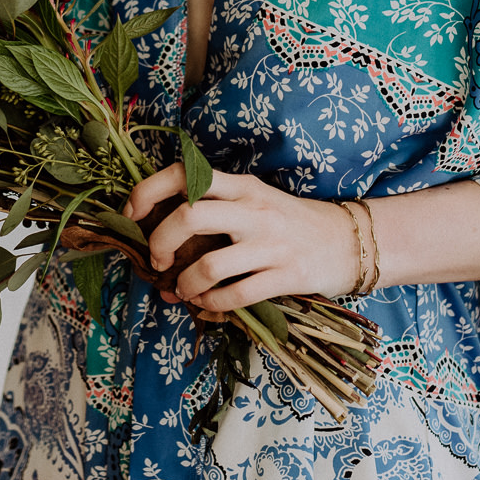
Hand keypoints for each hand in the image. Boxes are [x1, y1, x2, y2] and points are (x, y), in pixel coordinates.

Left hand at [124, 163, 359, 318]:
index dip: (147, 192)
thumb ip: (214, 208)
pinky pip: (236, 295)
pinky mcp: (286, 275)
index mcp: (241, 185)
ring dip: (185, 284)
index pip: (184, 174)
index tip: (133, 214)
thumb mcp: (253, 199)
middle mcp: (253, 209)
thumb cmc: (288, 221)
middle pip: (189, 216)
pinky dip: (212, 305)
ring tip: (183, 289)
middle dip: (161, 242)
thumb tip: (161, 237)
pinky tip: (208, 305)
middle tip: (158, 259)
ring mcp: (270, 243)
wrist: (346, 241)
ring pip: (209, 264)